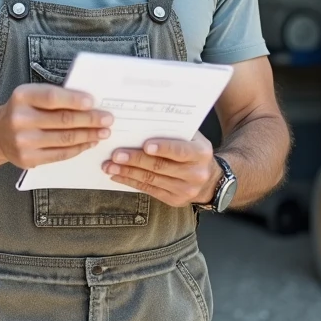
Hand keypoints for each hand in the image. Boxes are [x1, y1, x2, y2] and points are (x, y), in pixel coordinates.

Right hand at [0, 84, 112, 169]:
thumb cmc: (23, 110)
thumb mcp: (31, 96)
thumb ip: (54, 97)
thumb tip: (89, 103)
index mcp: (22, 97)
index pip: (52, 97)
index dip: (74, 100)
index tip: (93, 102)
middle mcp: (20, 119)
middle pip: (62, 120)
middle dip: (89, 120)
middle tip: (107, 119)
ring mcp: (23, 142)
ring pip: (64, 139)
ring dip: (88, 135)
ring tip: (103, 132)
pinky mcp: (29, 159)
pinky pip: (60, 154)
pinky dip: (78, 148)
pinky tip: (89, 143)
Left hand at [102, 131, 219, 207]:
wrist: (211, 180)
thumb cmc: (193, 151)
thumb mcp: (193, 138)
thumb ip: (174, 131)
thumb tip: (144, 120)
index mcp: (200, 153)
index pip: (180, 150)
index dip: (163, 148)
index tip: (145, 145)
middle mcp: (195, 173)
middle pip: (160, 166)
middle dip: (135, 160)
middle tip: (116, 155)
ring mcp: (185, 190)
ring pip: (151, 180)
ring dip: (127, 172)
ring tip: (109, 166)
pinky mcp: (174, 200)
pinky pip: (149, 190)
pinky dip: (131, 182)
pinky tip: (117, 176)